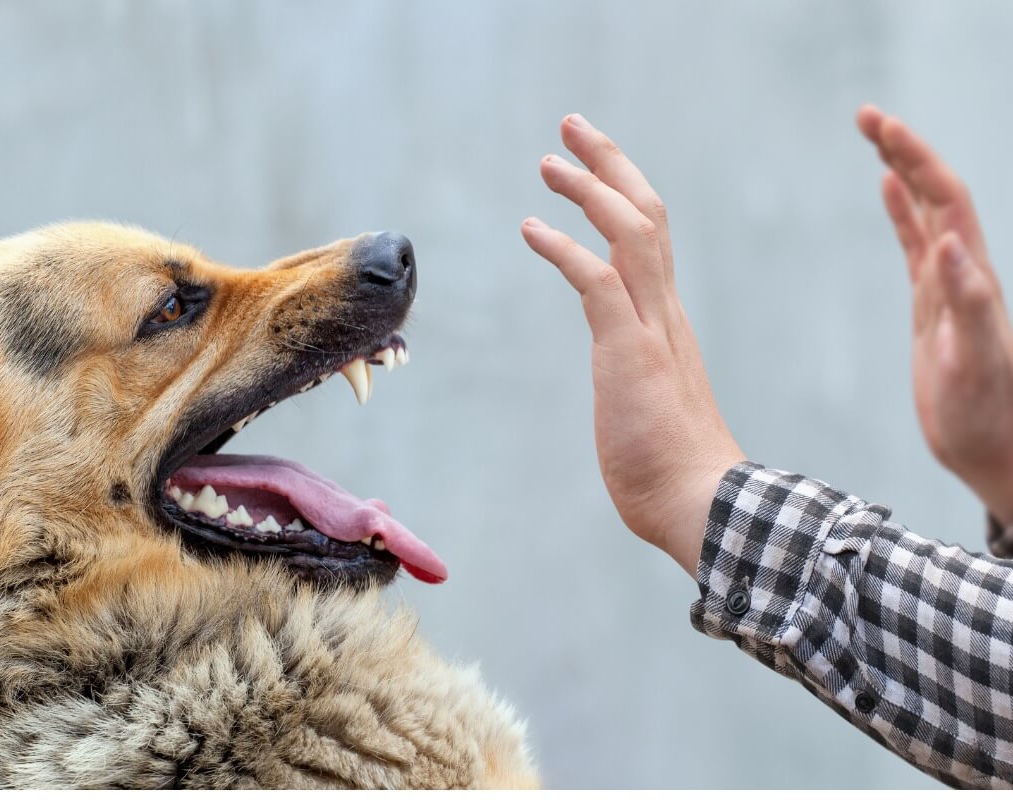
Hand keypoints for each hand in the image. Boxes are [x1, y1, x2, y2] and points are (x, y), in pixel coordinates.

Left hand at [521, 114, 743, 576]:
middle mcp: (665, 314)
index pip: (651, 240)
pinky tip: (532, 227)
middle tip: (572, 129)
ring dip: (589, 189)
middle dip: (610, 164)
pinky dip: (564, 248)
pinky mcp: (629, 352)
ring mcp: (651, 330)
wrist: (702, 506)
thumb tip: (629, 393)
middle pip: (646, 214)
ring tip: (549, 161)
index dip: (622, 195)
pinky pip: (597, 281)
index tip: (593, 169)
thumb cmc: (674, 472)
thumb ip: (639, 383)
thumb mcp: (649, 409)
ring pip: (630, 232)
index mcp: (667, 323)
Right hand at [858, 105, 1012, 524]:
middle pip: (935, 192)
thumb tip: (948, 240)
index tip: (881, 126)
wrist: (996, 449)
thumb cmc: (988, 413)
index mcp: (972, 276)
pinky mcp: (933, 306)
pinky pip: (915, 245)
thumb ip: (968, 300)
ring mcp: (948, 286)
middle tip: (865, 115)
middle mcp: (964, 271)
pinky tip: (888, 192)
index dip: (916, 158)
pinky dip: (901, 212)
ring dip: (902, 170)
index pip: (945, 199)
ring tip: (875, 136)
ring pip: (926, 211)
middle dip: (904, 149)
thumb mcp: (976, 359)